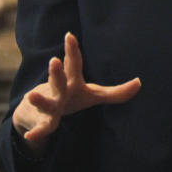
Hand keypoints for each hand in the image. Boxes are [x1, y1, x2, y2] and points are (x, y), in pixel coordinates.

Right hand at [11, 32, 141, 154]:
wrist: (38, 115)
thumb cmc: (71, 99)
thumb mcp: (94, 95)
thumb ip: (117, 92)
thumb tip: (139, 83)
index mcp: (72, 82)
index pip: (73, 64)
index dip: (72, 50)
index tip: (69, 35)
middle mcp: (59, 91)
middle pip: (58, 81)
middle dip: (56, 72)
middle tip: (54, 60)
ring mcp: (50, 106)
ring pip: (45, 103)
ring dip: (39, 100)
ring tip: (31, 95)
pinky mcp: (45, 123)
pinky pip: (42, 129)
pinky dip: (38, 132)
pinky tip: (31, 136)